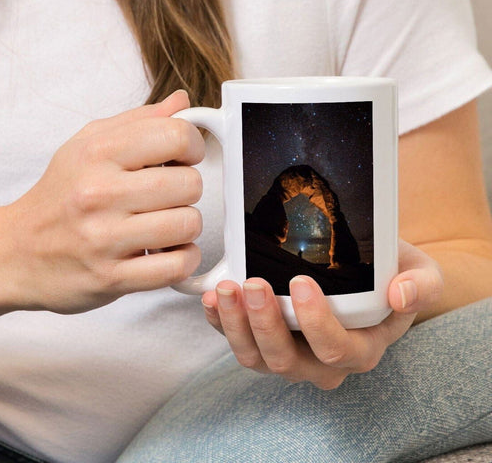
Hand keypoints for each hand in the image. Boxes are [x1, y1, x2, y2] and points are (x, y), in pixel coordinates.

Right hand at [0, 90, 204, 313]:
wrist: (15, 251)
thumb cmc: (58, 194)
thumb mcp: (87, 143)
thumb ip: (138, 120)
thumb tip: (182, 101)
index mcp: (96, 152)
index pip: (176, 136)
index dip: (192, 146)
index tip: (184, 157)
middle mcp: (99, 193)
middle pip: (189, 183)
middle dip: (188, 188)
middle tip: (169, 194)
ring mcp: (104, 238)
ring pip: (187, 224)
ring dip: (185, 225)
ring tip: (165, 223)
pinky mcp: (110, 277)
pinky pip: (176, 266)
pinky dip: (183, 258)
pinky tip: (167, 251)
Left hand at [201, 239, 442, 388]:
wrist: (367, 272)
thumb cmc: (391, 272)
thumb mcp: (421, 272)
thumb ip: (421, 285)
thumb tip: (401, 294)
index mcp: (361, 349)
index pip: (337, 349)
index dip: (316, 322)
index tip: (300, 283)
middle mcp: (322, 362)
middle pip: (287, 360)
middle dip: (265, 324)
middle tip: (253, 284)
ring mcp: (289, 354)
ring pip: (256, 358)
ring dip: (235, 325)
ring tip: (225, 289)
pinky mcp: (262, 339)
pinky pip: (236, 341)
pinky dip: (218, 323)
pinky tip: (210, 298)